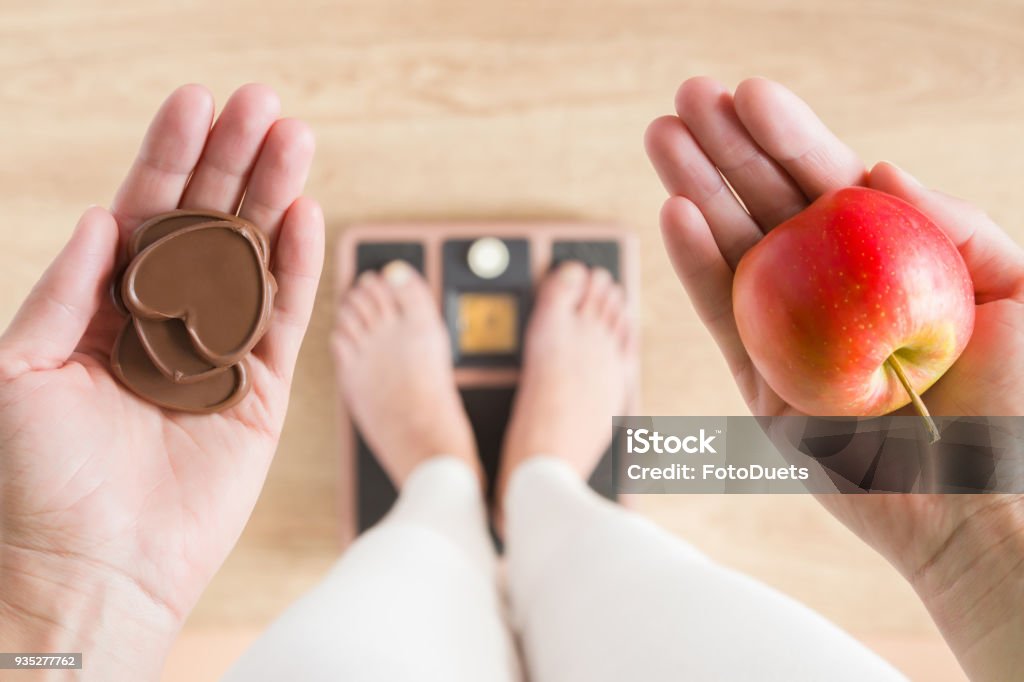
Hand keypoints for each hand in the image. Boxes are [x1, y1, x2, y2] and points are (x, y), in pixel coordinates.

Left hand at [0, 84, 323, 678]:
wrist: (91, 567)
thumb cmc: (36, 479)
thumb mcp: (19, 368)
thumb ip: (68, 290)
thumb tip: (106, 216)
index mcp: (106, 307)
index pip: (145, 213)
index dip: (169, 156)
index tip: (195, 102)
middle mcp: (167, 321)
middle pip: (209, 223)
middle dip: (235, 160)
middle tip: (263, 104)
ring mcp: (219, 354)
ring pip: (255, 259)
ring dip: (275, 197)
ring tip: (296, 139)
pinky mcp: (261, 393)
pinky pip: (284, 320)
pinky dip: (298, 268)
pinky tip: (306, 216)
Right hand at [645, 77, 1023, 680]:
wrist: (988, 502)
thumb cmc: (1021, 402)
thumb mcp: (1016, 287)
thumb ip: (951, 221)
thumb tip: (876, 167)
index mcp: (882, 264)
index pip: (825, 185)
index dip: (787, 136)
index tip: (748, 91)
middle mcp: (827, 294)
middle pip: (767, 207)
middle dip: (725, 149)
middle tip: (684, 97)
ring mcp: (788, 339)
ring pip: (732, 251)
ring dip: (694, 191)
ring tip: (662, 137)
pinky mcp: (761, 389)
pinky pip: (722, 317)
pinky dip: (697, 266)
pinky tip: (676, 212)